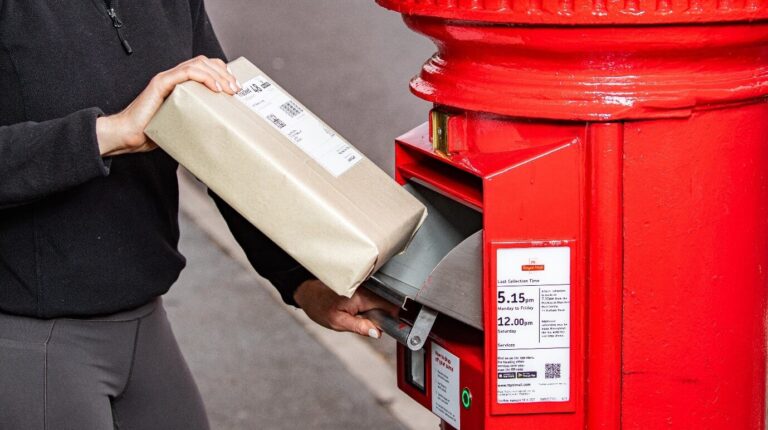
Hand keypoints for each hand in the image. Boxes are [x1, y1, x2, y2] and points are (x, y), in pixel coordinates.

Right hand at [96, 55, 240, 156]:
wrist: (129, 135)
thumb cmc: (153, 132)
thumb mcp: (184, 123)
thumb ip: (198, 118)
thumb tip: (220, 128)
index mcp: (180, 84)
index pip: (205, 67)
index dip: (223, 73)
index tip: (236, 87)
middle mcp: (174, 77)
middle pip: (205, 63)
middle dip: (225, 73)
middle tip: (237, 89)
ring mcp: (167, 78)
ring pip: (198, 64)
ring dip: (218, 75)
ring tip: (229, 89)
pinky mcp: (160, 83)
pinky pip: (186, 73)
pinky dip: (204, 78)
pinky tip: (215, 88)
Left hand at [294, 280, 398, 338]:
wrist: (308, 292)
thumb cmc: (319, 306)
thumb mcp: (338, 322)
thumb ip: (359, 327)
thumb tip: (378, 333)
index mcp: (362, 296)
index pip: (389, 306)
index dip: (396, 318)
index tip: (400, 327)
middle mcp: (366, 288)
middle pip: (387, 304)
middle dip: (386, 317)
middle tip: (377, 328)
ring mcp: (365, 286)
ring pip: (381, 301)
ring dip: (379, 312)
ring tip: (367, 321)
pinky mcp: (362, 286)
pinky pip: (374, 298)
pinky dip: (373, 307)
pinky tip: (364, 313)